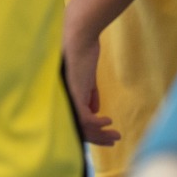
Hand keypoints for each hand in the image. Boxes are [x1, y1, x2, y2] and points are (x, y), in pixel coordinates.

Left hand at [63, 30, 120, 146]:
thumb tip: (94, 110)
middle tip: (114, 140)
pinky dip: (97, 124)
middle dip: (97, 137)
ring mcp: (66, 97)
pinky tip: (108, 121)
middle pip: (77, 127)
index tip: (105, 137)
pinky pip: (84, 117)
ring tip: (115, 136)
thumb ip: (88, 93)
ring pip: (81, 125)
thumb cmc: (81, 53)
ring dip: (100, 134)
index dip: (89, 132)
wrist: (79, 36)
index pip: (73, 121)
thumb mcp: (85, 77)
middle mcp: (61, 99)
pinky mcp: (73, 92)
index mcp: (63, 97)